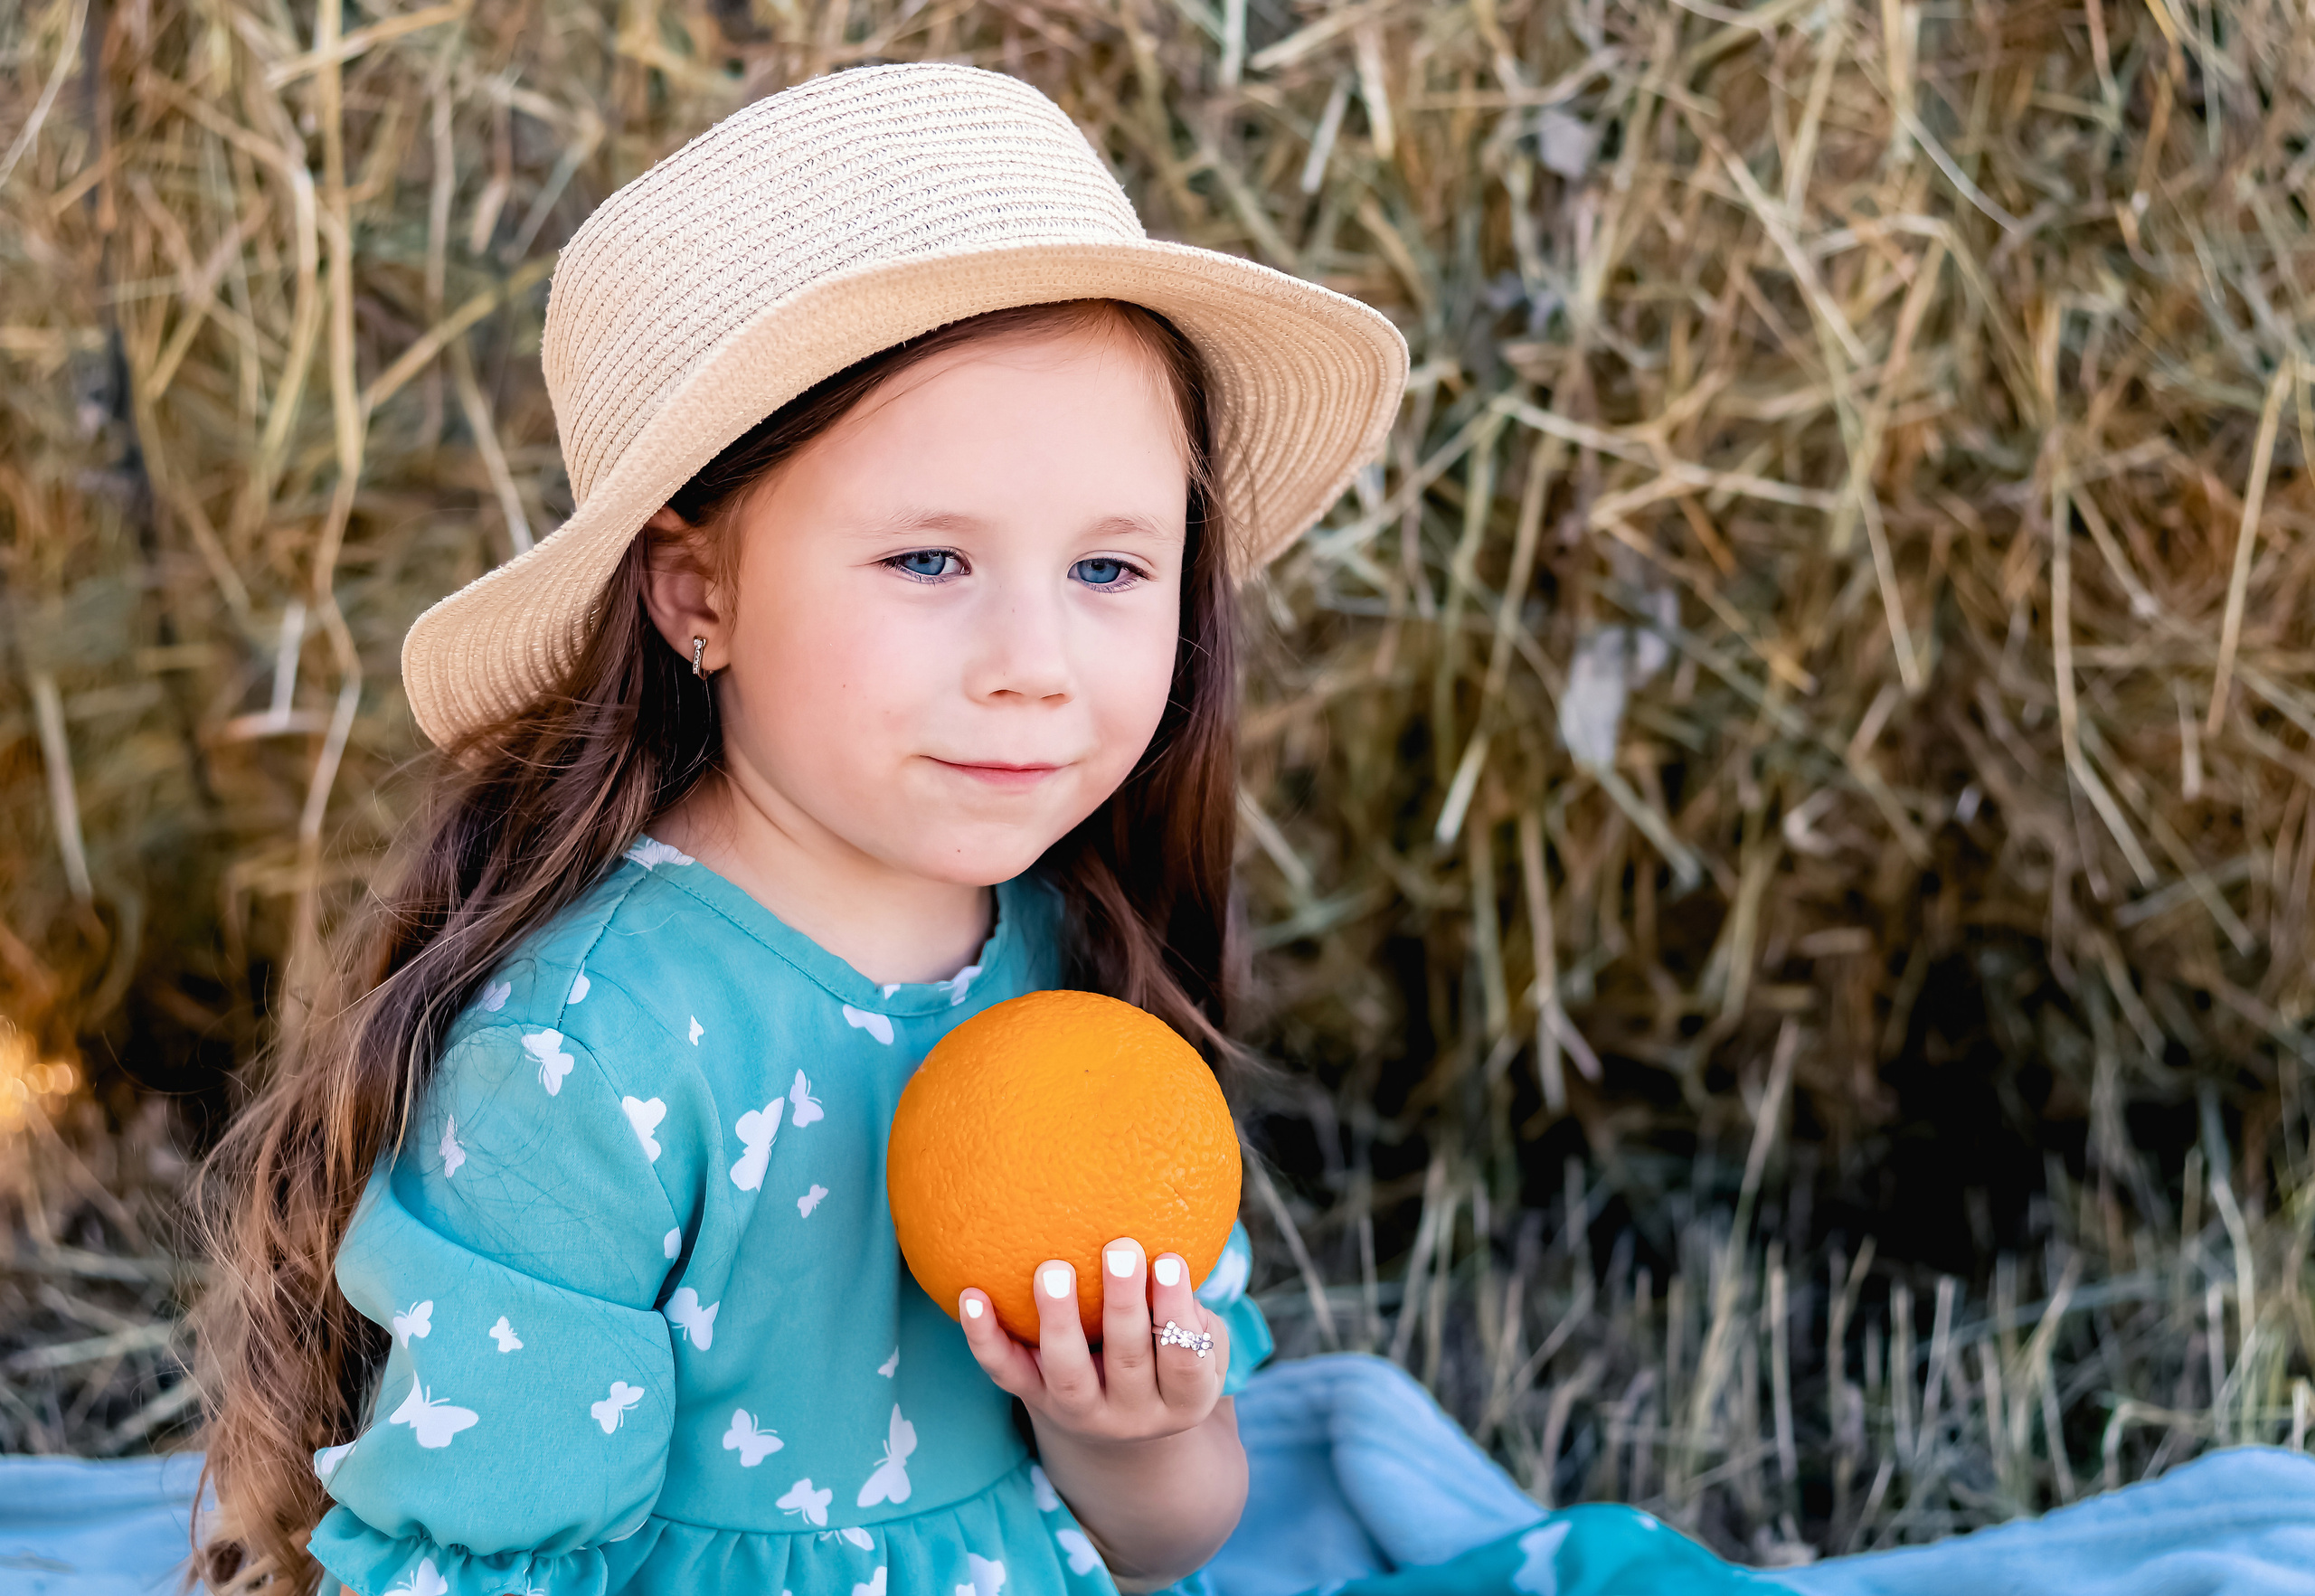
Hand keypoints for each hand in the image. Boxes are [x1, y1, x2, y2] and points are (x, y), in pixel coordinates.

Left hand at [959, 1238, 1229, 1445]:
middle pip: (1127, 1362)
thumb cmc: (1167, 1357)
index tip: (1169, 1258)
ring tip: (1053, 1271)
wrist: (1120, 1424)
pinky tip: (972, 1295)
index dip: (1178, 1312)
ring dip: (1059, 1321)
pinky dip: (985, 1336)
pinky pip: (1006, 1371)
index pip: (1184, 1361)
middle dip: (1123, 1305)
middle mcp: (1133, 1416)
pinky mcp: (1034, 1399)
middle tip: (1120, 1249)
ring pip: (1067, 1374)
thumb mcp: (1201, 1345)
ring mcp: (1080, 1411)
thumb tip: (1173, 1249)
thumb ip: (1193, 1311)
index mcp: (1184, 1401)